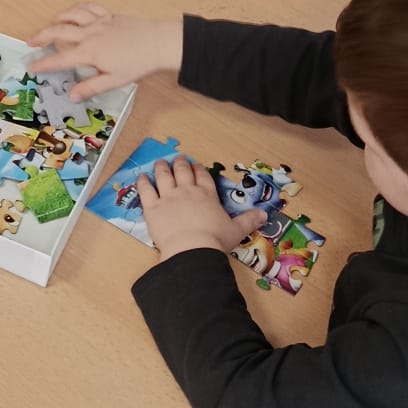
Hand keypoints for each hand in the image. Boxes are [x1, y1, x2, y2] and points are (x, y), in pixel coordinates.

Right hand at [27, 6, 183, 102]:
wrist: (158, 43)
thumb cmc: (138, 63)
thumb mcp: (114, 80)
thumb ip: (91, 87)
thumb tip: (72, 95)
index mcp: (89, 52)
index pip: (60, 59)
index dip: (44, 64)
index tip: (31, 66)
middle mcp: (89, 34)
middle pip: (58, 32)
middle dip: (42, 37)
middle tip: (31, 42)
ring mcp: (98, 22)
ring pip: (71, 15)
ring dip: (57, 19)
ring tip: (50, 25)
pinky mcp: (108, 15)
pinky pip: (88, 7)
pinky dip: (77, 9)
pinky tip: (74, 13)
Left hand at [137, 158, 260, 260]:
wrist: (192, 249)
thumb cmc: (215, 240)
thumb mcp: (236, 230)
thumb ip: (249, 220)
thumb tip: (265, 215)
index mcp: (207, 195)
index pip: (203, 176)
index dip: (199, 169)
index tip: (196, 165)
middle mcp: (187, 191)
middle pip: (183, 171)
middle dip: (181, 163)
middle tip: (178, 159)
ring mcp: (169, 197)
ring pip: (164, 176)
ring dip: (162, 167)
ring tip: (160, 163)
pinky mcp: (153, 207)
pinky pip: (146, 190)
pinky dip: (143, 182)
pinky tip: (141, 177)